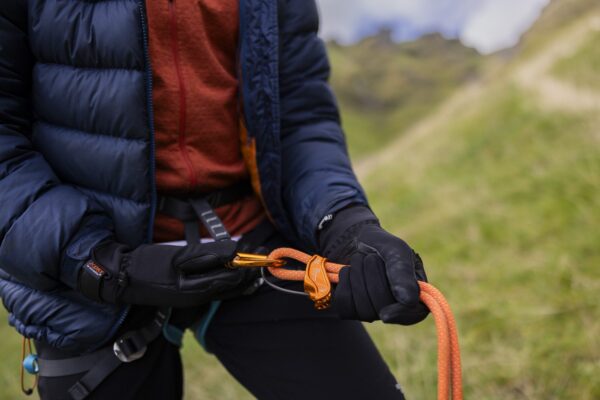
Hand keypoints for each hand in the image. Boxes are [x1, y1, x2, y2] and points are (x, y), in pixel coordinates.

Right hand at [78, 240, 249, 306]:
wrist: (121, 278)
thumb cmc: (147, 264)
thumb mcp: (178, 256)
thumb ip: (207, 255)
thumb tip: (234, 251)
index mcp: (197, 289)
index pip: (233, 277)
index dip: (250, 265)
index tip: (264, 253)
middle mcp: (199, 298)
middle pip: (233, 286)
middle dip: (251, 270)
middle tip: (266, 255)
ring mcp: (193, 298)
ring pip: (226, 289)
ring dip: (242, 275)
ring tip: (255, 262)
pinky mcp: (188, 295)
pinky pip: (216, 289)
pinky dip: (229, 279)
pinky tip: (233, 270)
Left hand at [319, 206, 428, 324]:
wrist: (351, 239)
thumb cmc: (380, 244)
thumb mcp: (395, 249)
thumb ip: (403, 271)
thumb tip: (409, 301)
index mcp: (414, 292)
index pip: (414, 314)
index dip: (400, 314)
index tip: (385, 314)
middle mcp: (394, 307)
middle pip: (382, 308)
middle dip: (372, 276)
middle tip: (371, 257)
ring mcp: (372, 311)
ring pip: (363, 310)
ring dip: (357, 276)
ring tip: (359, 261)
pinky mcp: (351, 309)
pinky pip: (345, 306)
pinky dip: (344, 282)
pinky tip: (348, 272)